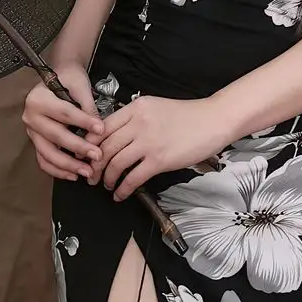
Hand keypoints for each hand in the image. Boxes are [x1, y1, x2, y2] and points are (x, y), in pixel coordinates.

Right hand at [22, 60, 104, 180]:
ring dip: (68, 165)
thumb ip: (88, 107)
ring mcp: (31, 132)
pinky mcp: (36, 142)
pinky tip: (73, 175)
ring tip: (87, 172)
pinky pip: (44, 160)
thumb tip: (98, 130)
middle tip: (97, 156)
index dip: (83, 122)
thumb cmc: (69, 80)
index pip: (64, 113)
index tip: (101, 130)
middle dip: (78, 148)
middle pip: (55, 136)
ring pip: (47, 153)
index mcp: (38, 99)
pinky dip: (57, 170)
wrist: (58, 78)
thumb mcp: (80, 86)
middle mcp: (30, 116)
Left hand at [93, 95, 227, 201]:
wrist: (213, 120)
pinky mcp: (159, 159)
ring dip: (107, 178)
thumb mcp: (155, 108)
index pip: (102, 127)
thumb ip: (135, 118)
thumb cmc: (188, 116)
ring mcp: (148, 141)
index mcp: (135, 108)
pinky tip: (120, 194)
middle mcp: (138, 123)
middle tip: (91, 176)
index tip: (87, 156)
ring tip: (106, 185)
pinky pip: (132, 177)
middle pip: (104, 147)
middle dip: (94, 165)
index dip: (90, 145)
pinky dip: (122, 189)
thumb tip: (115, 136)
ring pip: (115, 163)